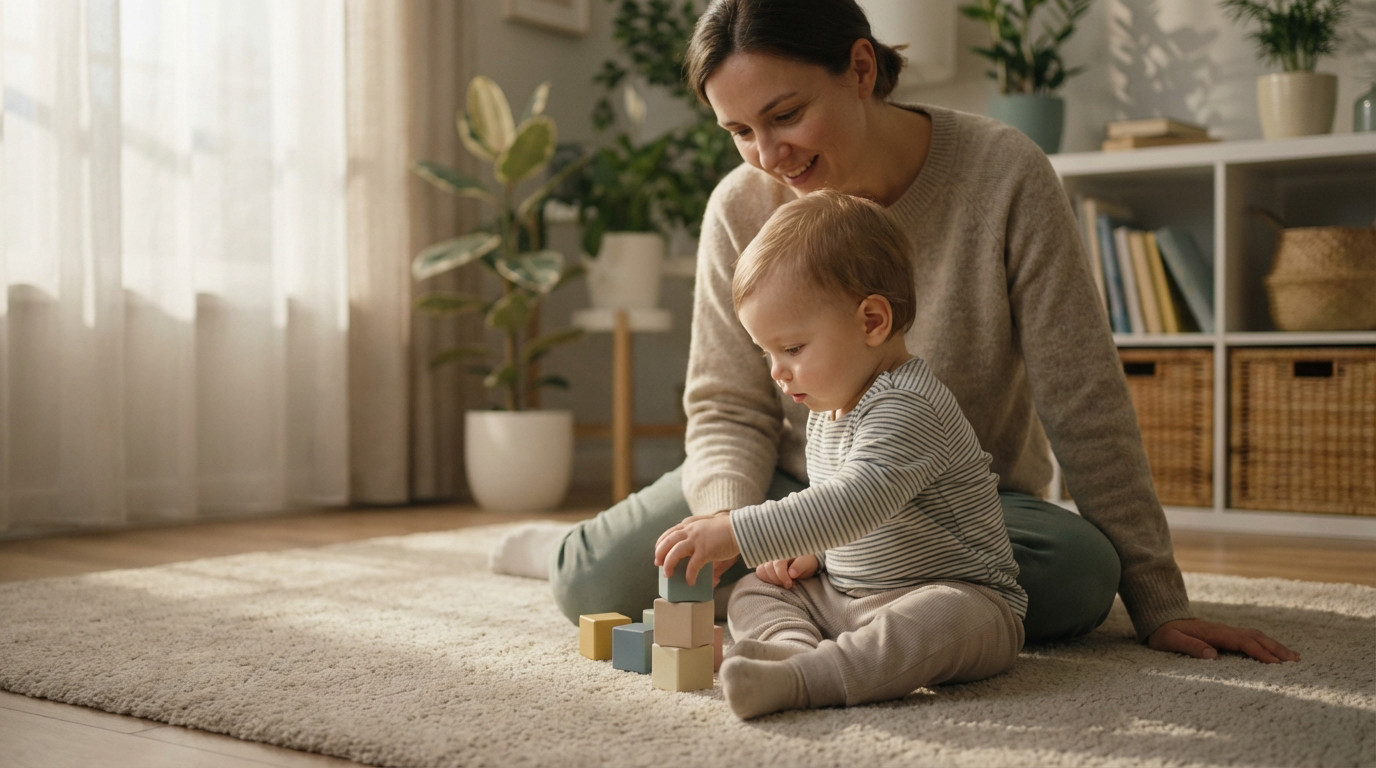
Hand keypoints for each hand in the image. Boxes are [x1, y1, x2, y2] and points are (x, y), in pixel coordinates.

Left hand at [654, 514, 741, 585]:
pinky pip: (692, 565)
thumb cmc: (728, 531)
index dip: (661, 543)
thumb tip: (700, 558)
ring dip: (669, 564)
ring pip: (675, 552)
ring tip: (669, 575)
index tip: (658, 551)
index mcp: (691, 524)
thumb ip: (701, 539)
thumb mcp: (709, 528)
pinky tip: (690, 581)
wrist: (741, 529)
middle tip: (658, 564)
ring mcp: (697, 540)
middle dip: (660, 554)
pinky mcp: (705, 550)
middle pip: (668, 541)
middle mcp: (691, 530)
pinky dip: (689, 575)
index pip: (670, 532)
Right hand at [755, 554, 818, 588]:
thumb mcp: (808, 563)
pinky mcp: (766, 568)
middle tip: (788, 585)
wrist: (806, 565)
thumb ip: (800, 566)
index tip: (789, 584)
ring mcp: (769, 562)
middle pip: (768, 567)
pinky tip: (775, 583)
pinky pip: (760, 574)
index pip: (778, 563)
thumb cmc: (807, 563)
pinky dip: (766, 579)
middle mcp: (775, 555)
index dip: (782, 575)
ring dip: (771, 580)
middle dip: (777, 579)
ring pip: (761, 570)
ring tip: (782, 584)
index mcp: (785, 552)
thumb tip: (791, 573)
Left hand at [1148, 618, 1298, 663]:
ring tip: (1294, 657)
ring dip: (1274, 645)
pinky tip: (1274, 652)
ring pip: (1255, 636)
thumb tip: (1213, 655)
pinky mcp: (1225, 634)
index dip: (1259, 652)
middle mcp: (1223, 630)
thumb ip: (1190, 646)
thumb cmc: (1164, 633)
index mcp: (1213, 632)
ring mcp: (1226, 630)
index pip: (1242, 642)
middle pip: (1255, 637)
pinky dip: (1265, 644)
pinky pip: (1250, 638)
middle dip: (1275, 648)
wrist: (1160, 618)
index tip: (1275, 664)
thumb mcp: (1171, 640)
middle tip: (1295, 661)